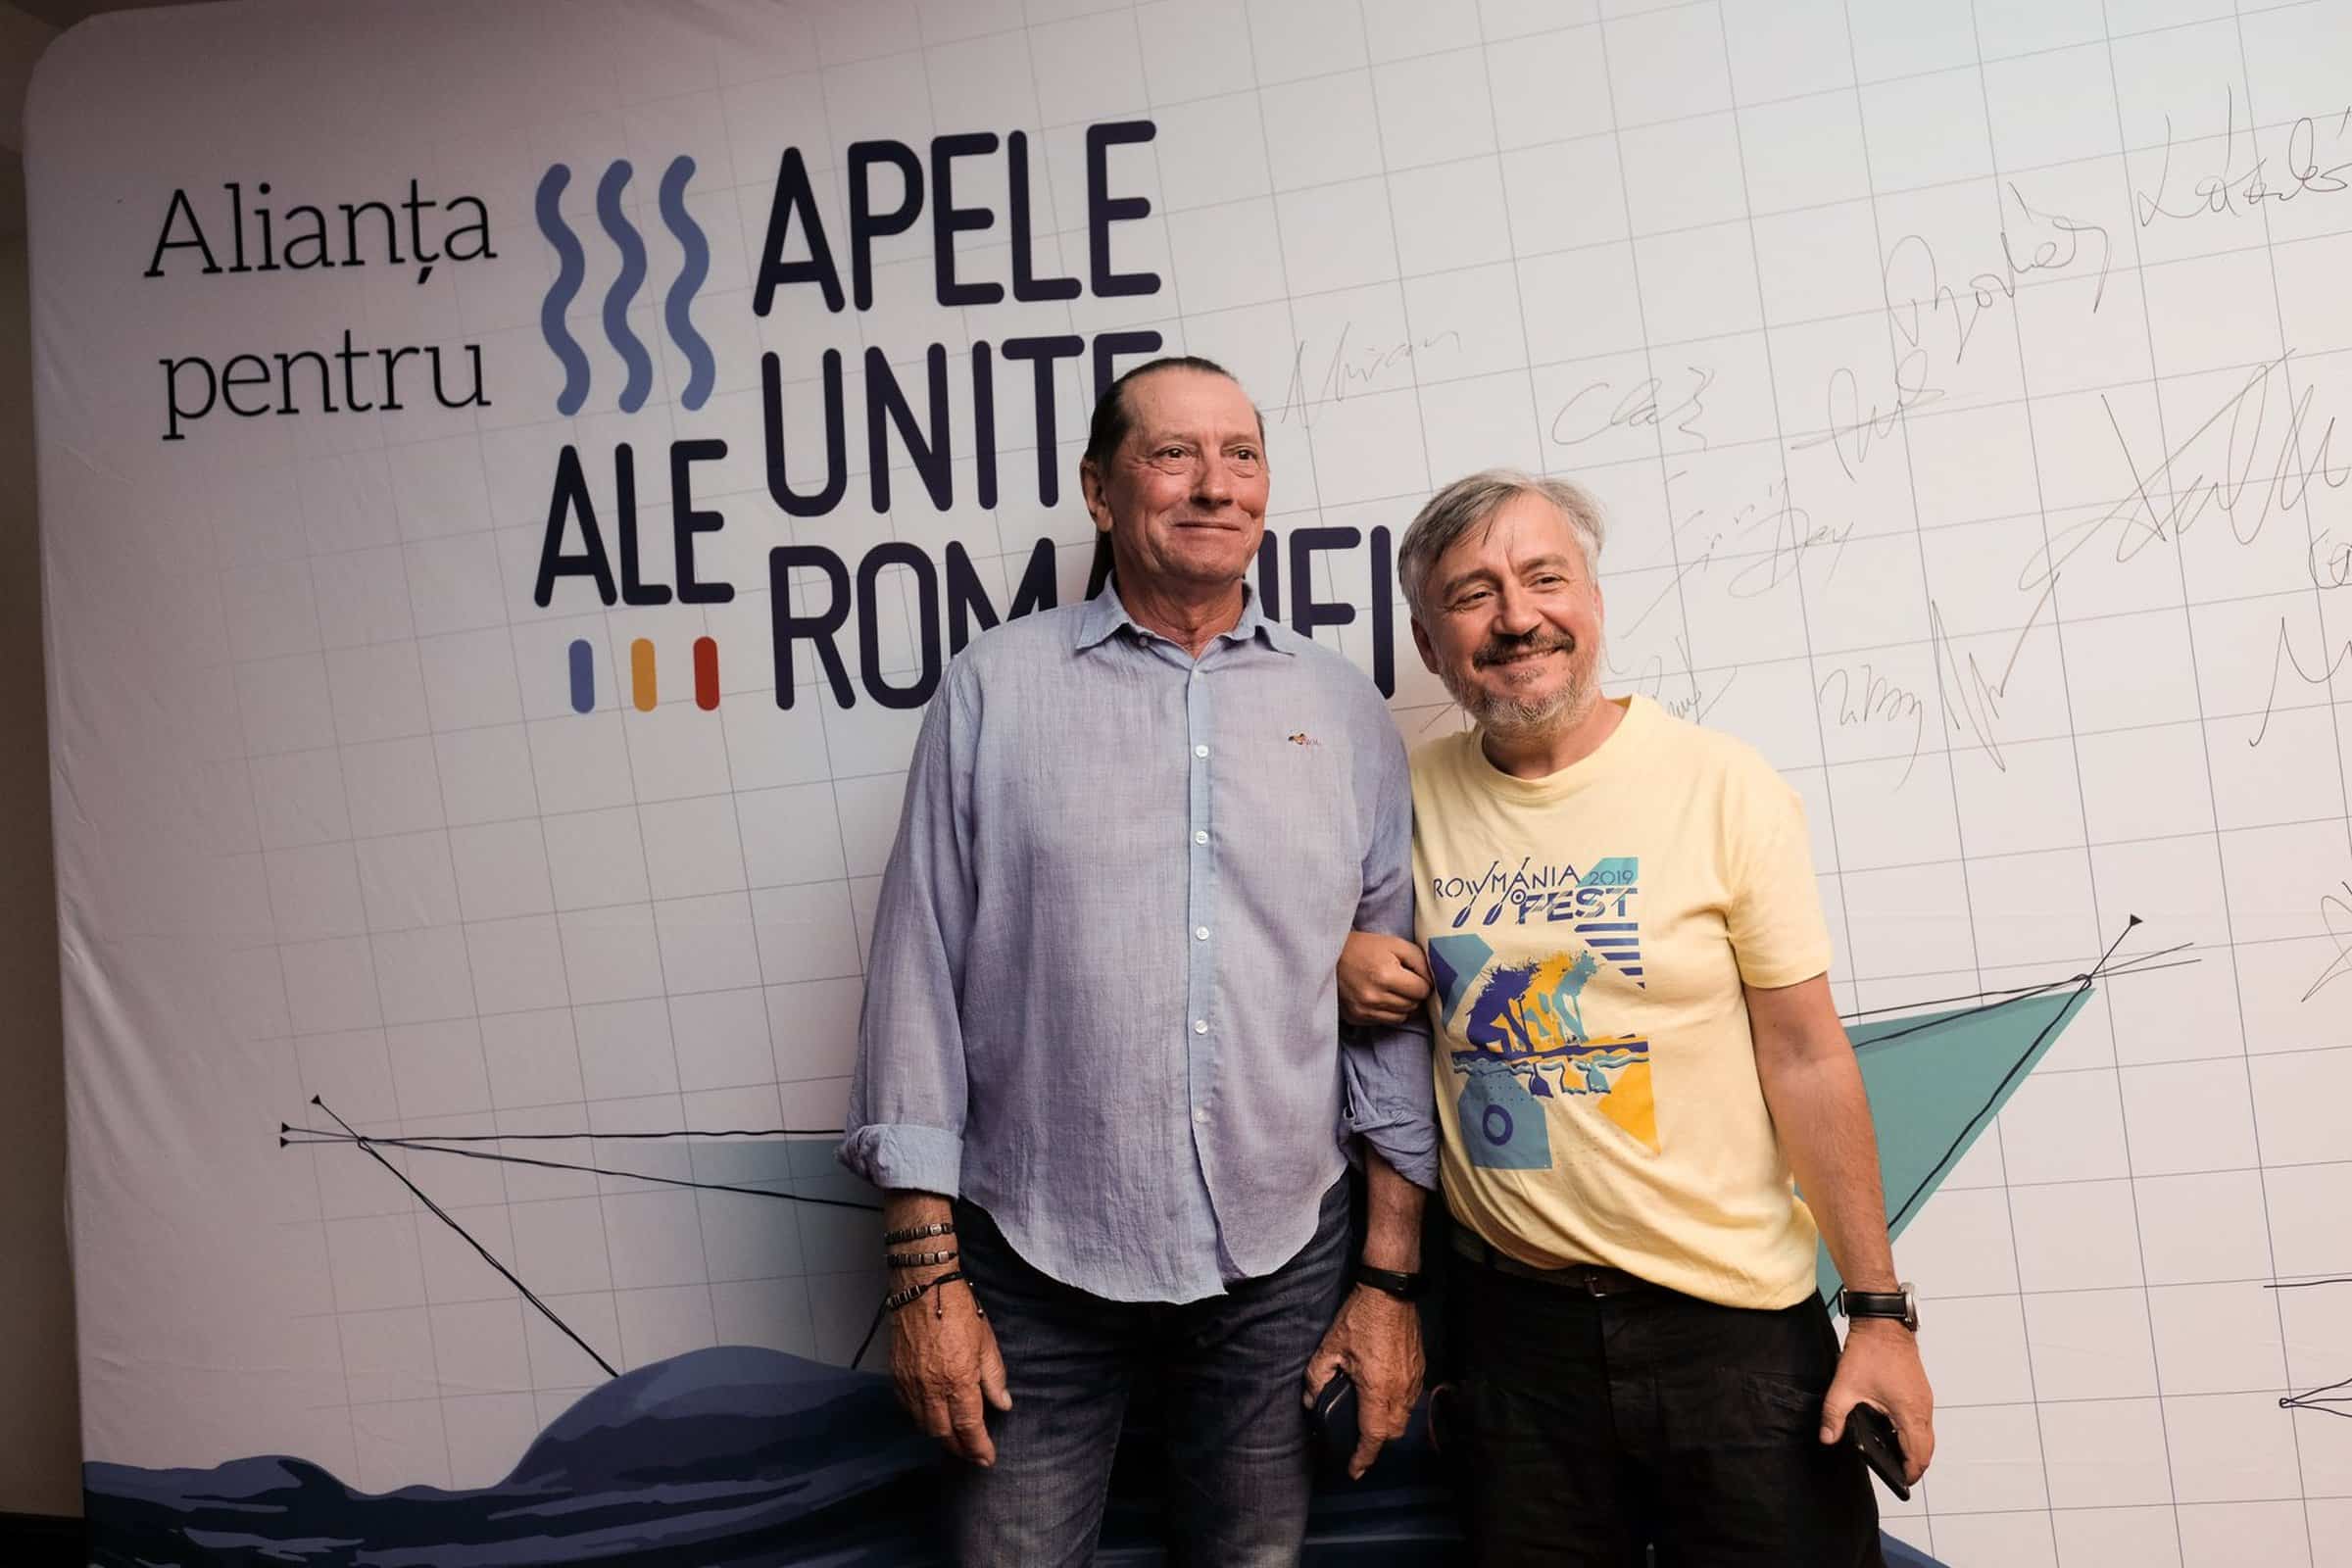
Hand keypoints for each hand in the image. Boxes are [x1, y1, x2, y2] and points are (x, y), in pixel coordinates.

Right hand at [889, 1275, 1012, 1466]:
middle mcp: (931, 1388)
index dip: (979, 1448)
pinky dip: (920, 1419)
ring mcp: (910, 1384)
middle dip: (959, 1448)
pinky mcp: (896, 1376)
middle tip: (973, 1453)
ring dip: (940, 1436)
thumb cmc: (958, 1310)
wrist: (923, 1288)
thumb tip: (1002, 1405)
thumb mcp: (986, 1343)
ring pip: (923, 1425)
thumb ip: (994, 1378)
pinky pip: (907, 1409)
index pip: (969, 1427)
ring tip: (955, 1439)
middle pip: (943, 1433)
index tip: (987, 1459)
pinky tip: (931, 1417)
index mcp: (958, 1381)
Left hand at [1303, 1285, 1424, 1478]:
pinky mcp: (1421, 1368)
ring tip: (1369, 1419)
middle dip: (1376, 1443)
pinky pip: (1412, 1400)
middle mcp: (1400, 1390)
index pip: (1372, 1436)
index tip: (1354, 1471)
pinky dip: (1399, 1407)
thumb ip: (1316, 1378)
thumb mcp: (1329, 1346)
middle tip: (1357, 1441)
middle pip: (1392, 1433)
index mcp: (1377, 1390)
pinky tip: (1384, 1396)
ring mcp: (1414, 1379)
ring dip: (1388, 1425)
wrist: (1391, 1291)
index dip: (1363, 1458)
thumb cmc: (1360, 1317)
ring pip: (1405, 1418)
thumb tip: (1309, 1402)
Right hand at [1338, 932, 1431, 1026]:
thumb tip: (1433, 982)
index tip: (1414, 975)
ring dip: (1402, 1005)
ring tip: (1392, 989)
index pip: (1422, 991)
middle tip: (1404, 981)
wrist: (1328, 956)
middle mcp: (1374, 997)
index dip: (1423, 982)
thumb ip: (1420, 961)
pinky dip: (1388, 1011)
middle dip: (1413, 994)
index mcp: (1385, 975)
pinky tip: (1380, 997)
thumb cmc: (1365, 947)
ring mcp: (1364, 1010)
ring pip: (1401, 1017)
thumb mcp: (1395, 944)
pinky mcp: (1356, 1018)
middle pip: (1413, 1005)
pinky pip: (1385, 1021)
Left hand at [1820, 1319, 1933, 1486]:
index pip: (1918, 1455)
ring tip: (1893, 1457)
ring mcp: (1924, 1399)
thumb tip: (1827, 1439)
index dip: (1910, 1473)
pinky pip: (1922, 1420)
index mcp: (1910, 1412)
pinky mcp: (1920, 1391)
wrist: (1882, 1322)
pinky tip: (1893, 1432)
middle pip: (1926, 1449)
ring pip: (1926, 1435)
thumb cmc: (1870, 1351)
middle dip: (1913, 1464)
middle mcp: (1923, 1408)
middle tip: (1895, 1474)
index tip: (1900, 1483)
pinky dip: (1913, 1432)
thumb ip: (1834, 1416)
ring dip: (1914, 1448)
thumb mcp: (1845, 1387)